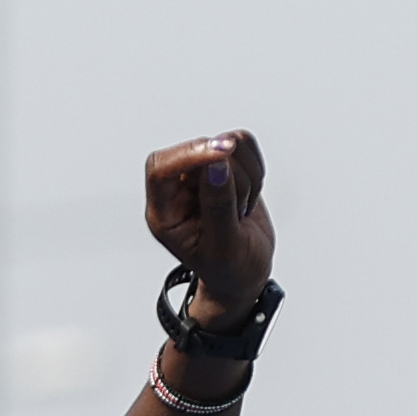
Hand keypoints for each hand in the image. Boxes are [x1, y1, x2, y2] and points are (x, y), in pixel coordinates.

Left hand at [144, 131, 274, 319]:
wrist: (245, 271)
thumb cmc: (228, 268)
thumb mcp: (223, 246)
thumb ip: (218, 204)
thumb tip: (216, 164)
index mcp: (164, 213)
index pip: (160, 169)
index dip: (190, 154)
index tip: (223, 154)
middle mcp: (177, 189)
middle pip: (200, 151)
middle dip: (232, 177)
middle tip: (237, 212)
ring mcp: (200, 174)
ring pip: (227, 144)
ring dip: (247, 177)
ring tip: (241, 210)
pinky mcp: (224, 165)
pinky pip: (244, 145)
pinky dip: (256, 168)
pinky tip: (250, 196)